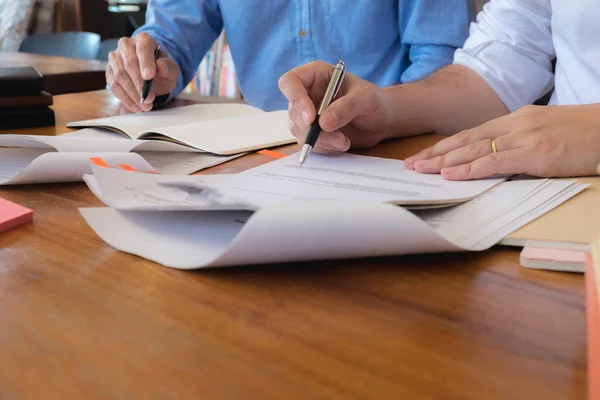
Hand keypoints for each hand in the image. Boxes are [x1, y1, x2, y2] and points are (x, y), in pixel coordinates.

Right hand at [106, 32, 179, 112]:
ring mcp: (115, 58)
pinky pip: (114, 85)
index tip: (149, 76)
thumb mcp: (171, 69)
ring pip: (120, 75)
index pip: (143, 49)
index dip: (146, 63)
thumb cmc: (161, 70)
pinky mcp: (109, 71)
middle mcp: (126, 45)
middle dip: (140, 84)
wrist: (151, 75)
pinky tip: (135, 106)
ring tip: (144, 106)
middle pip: (130, 63)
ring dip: (132, 93)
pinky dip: (125, 98)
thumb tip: (161, 67)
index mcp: (143, 40)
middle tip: (149, 99)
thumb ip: (169, 67)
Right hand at [278, 61, 394, 152]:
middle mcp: (307, 94)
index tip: (311, 118)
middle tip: (338, 137)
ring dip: (321, 140)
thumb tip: (323, 124)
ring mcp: (307, 115)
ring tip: (344, 141)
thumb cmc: (375, 101)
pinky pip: (308, 143)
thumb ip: (346, 107)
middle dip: (313, 129)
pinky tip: (341, 143)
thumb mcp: (366, 99)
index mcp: (315, 75)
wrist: (381, 121)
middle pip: (294, 111)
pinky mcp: (312, 133)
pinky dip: (323, 147)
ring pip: (299, 130)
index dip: (295, 99)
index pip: (290, 82)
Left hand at [405, 105, 599, 179]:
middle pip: (465, 140)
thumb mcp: (543, 131)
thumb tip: (494, 156)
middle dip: (435, 154)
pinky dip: (470, 169)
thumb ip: (517, 141)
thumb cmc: (579, 133)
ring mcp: (524, 138)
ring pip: (474, 149)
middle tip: (411, 165)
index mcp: (515, 119)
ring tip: (421, 170)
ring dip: (444, 162)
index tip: (424, 155)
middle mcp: (514, 125)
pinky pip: (495, 161)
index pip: (470, 133)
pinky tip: (451, 175)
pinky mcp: (535, 154)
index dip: (444, 146)